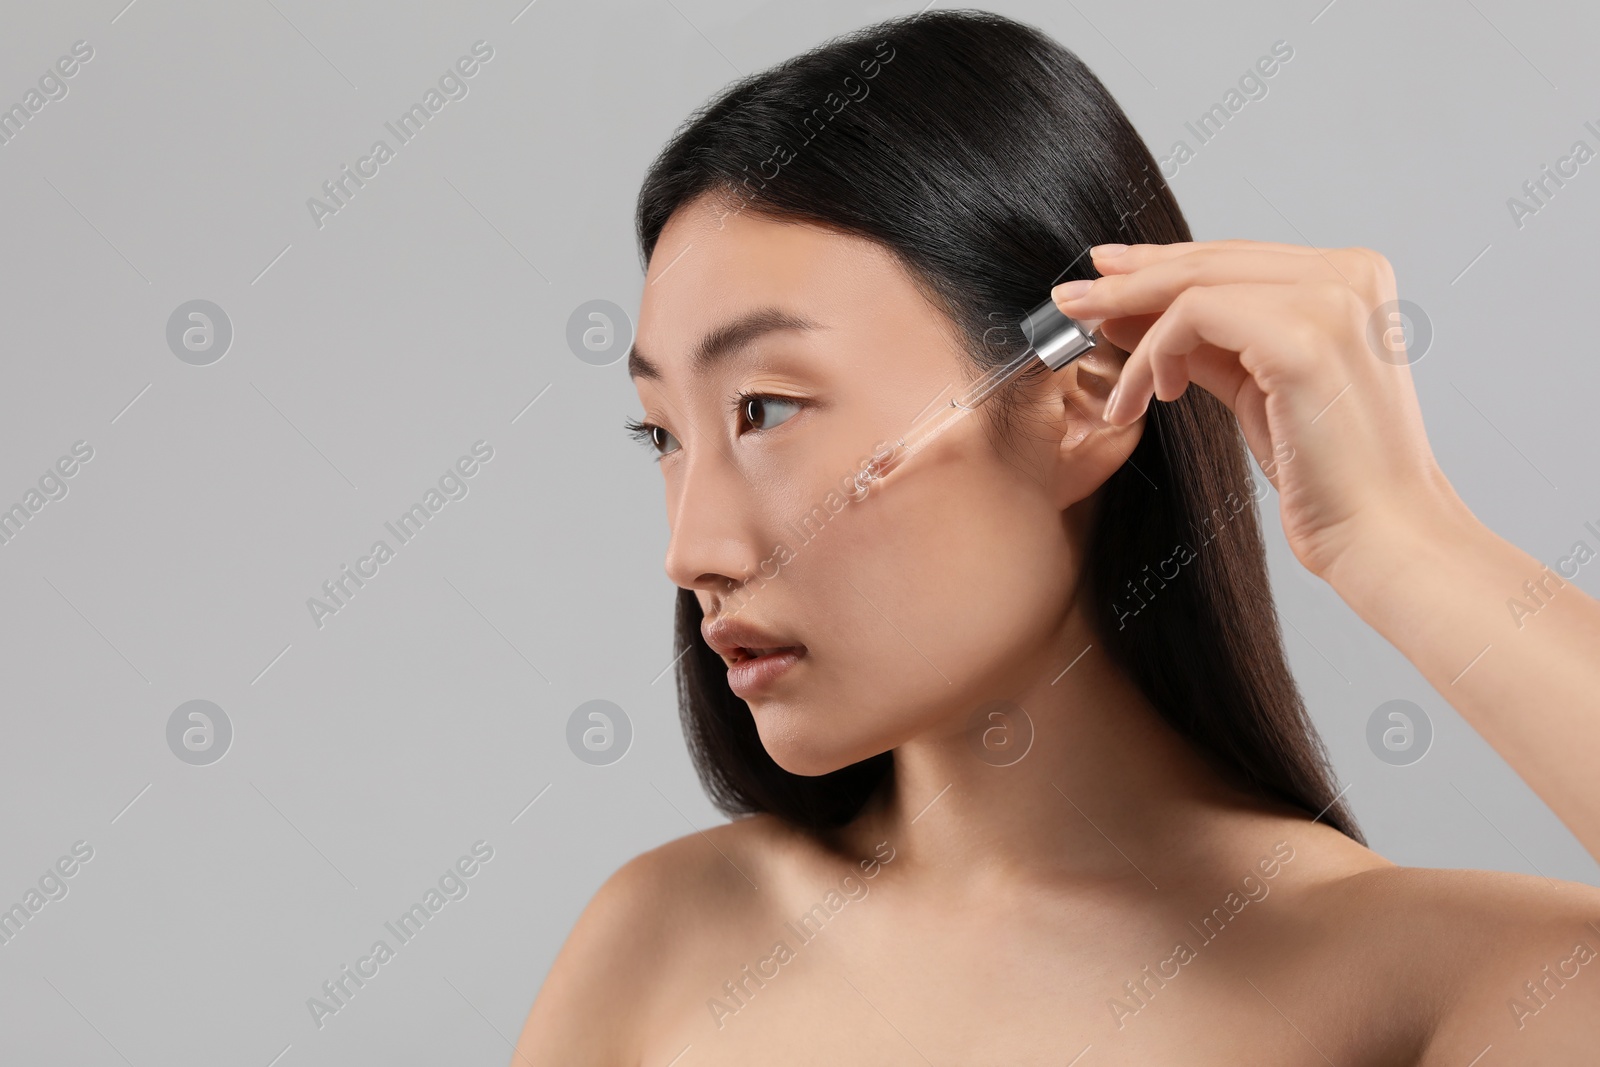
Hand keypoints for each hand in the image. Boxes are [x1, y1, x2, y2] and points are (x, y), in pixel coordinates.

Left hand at [1052, 239, 1462, 582]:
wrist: (1382, 533)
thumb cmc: (1329, 475)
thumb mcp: (1258, 389)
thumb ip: (1210, 345)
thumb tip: (1137, 316)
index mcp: (1350, 278)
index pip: (1234, 257)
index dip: (1161, 265)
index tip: (1104, 279)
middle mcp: (1348, 274)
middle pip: (1210, 260)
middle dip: (1128, 281)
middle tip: (1071, 302)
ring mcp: (1331, 298)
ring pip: (1193, 286)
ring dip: (1133, 331)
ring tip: (1103, 369)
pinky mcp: (1303, 335)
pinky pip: (1193, 318)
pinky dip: (1154, 355)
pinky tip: (1149, 396)